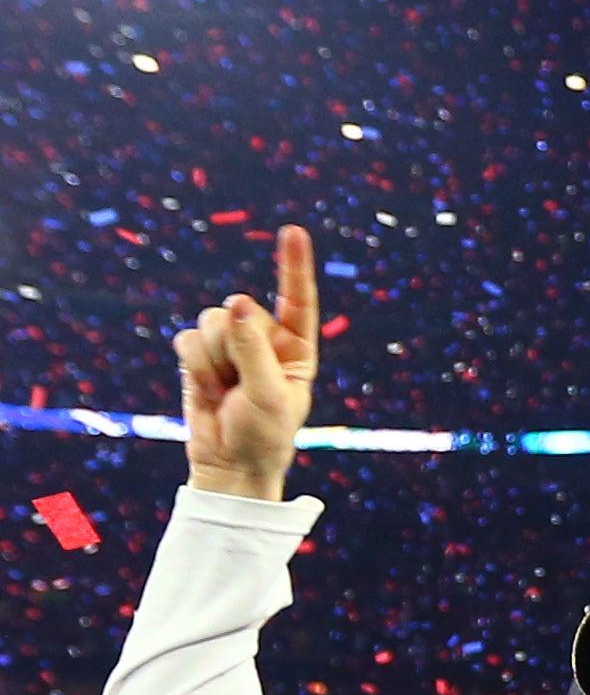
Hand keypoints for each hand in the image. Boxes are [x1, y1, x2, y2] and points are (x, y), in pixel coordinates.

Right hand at [175, 224, 318, 501]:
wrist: (230, 464)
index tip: (293, 231)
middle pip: (239, 308)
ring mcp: (231, 343)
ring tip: (225, 389)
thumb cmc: (263, 435)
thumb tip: (234, 302)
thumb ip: (252, 349)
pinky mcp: (200, 353)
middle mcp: (264, 338)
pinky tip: (208, 389)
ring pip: (211, 319)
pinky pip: (188, 338)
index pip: (297, 299)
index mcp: (295, 347)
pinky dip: (195, 365)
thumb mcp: (268, 395)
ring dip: (214, 357)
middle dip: (234, 344)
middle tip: (241, 383)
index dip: (293, 265)